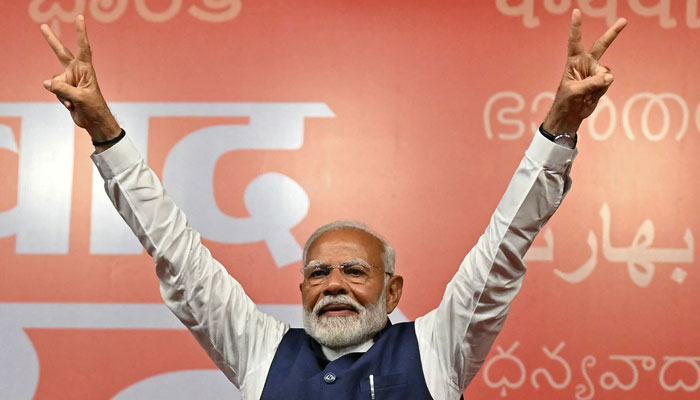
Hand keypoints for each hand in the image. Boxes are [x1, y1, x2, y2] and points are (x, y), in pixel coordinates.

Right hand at [41, 15, 120, 144]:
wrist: (94, 122)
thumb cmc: (94, 108)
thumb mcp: (80, 98)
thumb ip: (63, 89)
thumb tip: (46, 83)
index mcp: (86, 69)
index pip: (83, 48)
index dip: (81, 33)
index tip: (80, 18)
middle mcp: (77, 72)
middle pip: (61, 53)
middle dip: (52, 41)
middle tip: (43, 26)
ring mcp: (70, 80)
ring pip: (55, 81)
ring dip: (62, 93)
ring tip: (73, 101)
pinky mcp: (64, 89)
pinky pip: (55, 90)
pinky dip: (61, 99)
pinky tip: (71, 105)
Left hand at [543, 9, 626, 136]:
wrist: (571, 114)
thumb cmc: (566, 101)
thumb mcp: (575, 92)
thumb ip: (592, 83)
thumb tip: (609, 77)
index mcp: (573, 61)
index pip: (575, 41)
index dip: (576, 27)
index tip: (576, 12)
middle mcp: (586, 63)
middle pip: (602, 45)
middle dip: (613, 33)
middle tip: (624, 20)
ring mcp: (595, 72)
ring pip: (606, 73)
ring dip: (598, 85)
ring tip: (586, 94)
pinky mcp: (602, 82)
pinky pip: (608, 82)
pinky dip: (601, 91)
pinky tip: (591, 96)